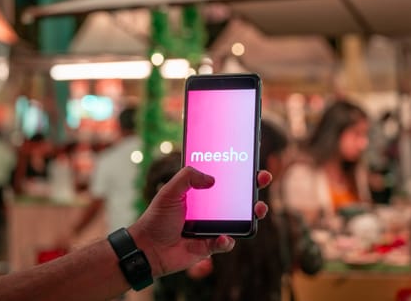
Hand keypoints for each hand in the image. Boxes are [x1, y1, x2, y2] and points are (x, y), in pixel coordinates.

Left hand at [128, 166, 270, 277]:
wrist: (147, 248)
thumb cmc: (157, 217)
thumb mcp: (170, 191)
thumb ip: (188, 177)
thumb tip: (212, 180)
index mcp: (203, 194)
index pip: (226, 181)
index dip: (241, 173)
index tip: (252, 163)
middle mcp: (212, 210)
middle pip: (239, 199)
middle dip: (255, 189)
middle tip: (262, 179)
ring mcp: (213, 228)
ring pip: (240, 221)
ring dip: (253, 215)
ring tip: (258, 208)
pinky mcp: (211, 246)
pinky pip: (226, 243)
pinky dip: (227, 241)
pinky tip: (224, 237)